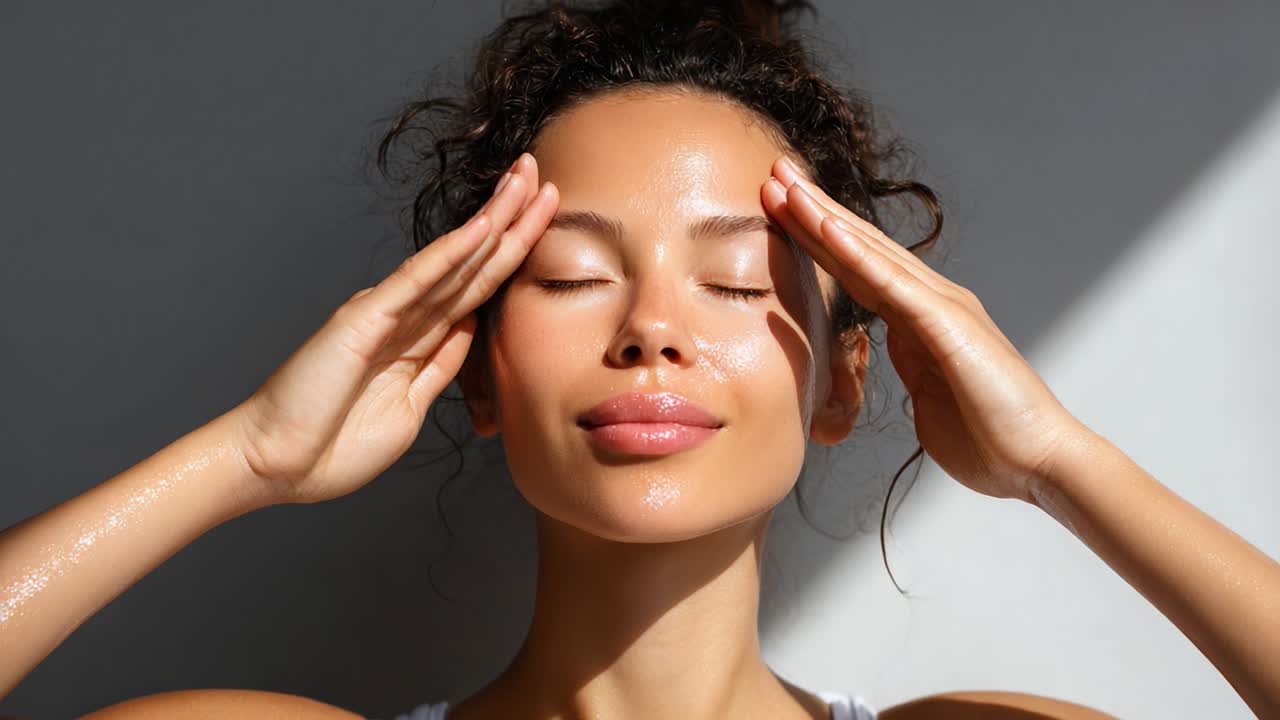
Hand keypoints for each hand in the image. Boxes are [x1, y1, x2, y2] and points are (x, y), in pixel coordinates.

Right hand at [232, 153, 557, 505]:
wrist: (275, 465)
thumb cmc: (334, 446)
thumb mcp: (409, 406)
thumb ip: (440, 366)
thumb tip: (470, 328)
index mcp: (418, 338)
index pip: (478, 286)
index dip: (514, 251)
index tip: (546, 217)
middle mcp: (405, 316)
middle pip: (474, 262)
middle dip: (513, 218)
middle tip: (544, 175)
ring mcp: (385, 313)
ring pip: (453, 260)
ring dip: (494, 220)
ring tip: (525, 179)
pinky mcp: (364, 320)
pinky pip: (417, 281)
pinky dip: (452, 253)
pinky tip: (483, 227)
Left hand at [761, 156, 1084, 502]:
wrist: (1037, 463)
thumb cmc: (988, 436)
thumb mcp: (928, 395)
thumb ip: (909, 364)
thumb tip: (889, 348)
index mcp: (919, 319)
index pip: (857, 269)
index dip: (817, 238)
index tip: (779, 209)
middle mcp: (931, 301)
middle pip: (860, 247)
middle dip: (814, 210)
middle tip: (774, 171)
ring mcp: (942, 307)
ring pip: (872, 253)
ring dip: (826, 218)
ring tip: (788, 185)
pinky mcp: (950, 325)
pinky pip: (894, 285)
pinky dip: (859, 255)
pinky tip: (828, 229)